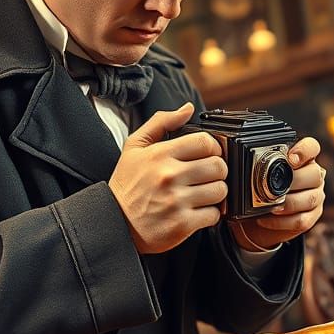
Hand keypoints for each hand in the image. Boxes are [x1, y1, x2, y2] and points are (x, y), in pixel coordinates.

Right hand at [108, 102, 227, 254]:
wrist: (113, 222)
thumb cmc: (127, 184)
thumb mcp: (135, 147)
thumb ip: (162, 122)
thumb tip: (188, 109)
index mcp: (160, 154)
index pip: (206, 142)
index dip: (213, 148)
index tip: (209, 155)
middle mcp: (169, 176)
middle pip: (218, 166)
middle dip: (217, 170)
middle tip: (207, 175)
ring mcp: (176, 201)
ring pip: (220, 190)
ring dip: (216, 192)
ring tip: (202, 193)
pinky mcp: (182, 224)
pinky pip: (214, 214)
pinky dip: (210, 214)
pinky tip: (197, 210)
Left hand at [231, 136, 325, 249]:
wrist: (258, 222)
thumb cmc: (257, 193)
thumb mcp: (254, 176)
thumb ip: (252, 166)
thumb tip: (232, 158)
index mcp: (302, 160)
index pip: (312, 147)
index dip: (304, 150)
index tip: (290, 159)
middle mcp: (313, 176)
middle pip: (315, 174)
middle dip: (294, 182)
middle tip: (275, 188)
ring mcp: (315, 196)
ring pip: (311, 198)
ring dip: (289, 203)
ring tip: (271, 207)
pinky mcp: (311, 217)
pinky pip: (302, 219)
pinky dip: (283, 221)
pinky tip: (268, 219)